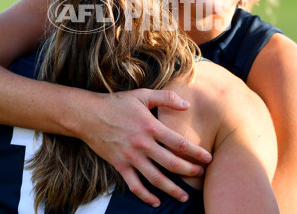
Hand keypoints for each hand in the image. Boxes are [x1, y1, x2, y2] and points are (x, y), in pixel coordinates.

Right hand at [78, 88, 211, 206]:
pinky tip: (156, 202)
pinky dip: (146, 196)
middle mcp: (142, 144)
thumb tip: (187, 105)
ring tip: (185, 196)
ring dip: (172, 189)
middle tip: (201, 175)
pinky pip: (134, 185)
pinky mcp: (119, 165)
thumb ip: (166, 98)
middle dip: (189, 171)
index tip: (208, 158)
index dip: (195, 152)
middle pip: (171, 163)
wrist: (88, 115)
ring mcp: (131, 157)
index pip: (178, 142)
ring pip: (156, 178)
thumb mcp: (142, 95)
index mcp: (150, 126)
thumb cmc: (117, 103)